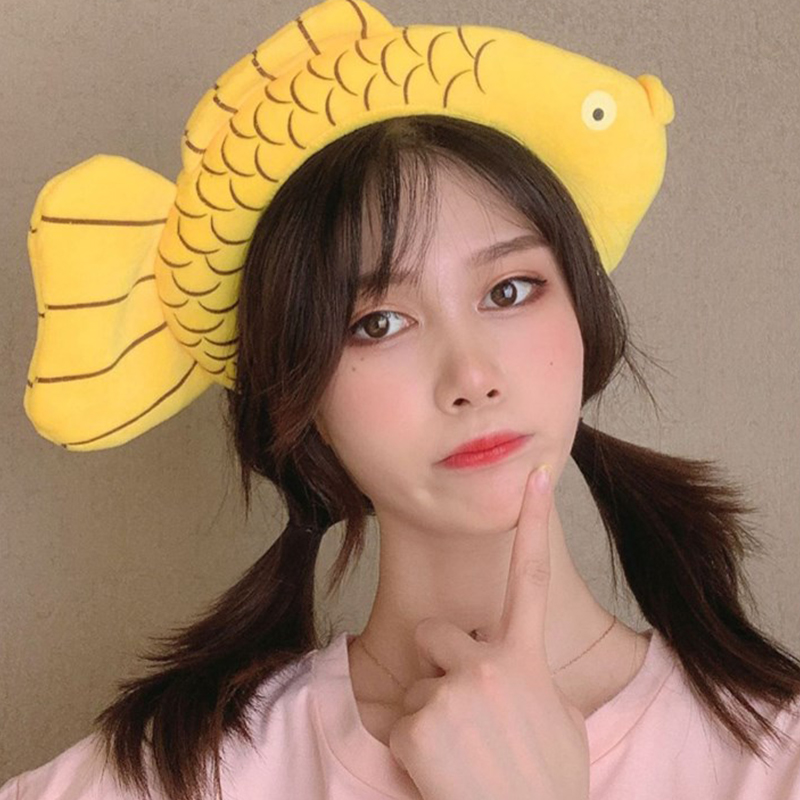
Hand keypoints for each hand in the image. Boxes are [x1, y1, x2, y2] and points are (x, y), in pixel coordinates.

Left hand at [387, 464, 589, 799]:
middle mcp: (486, 665)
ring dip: (431, 713)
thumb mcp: (559, 719)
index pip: (529, 578)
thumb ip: (530, 677)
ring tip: (461, 752)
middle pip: (435, 633)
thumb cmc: (546, 782)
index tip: (534, 475)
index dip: (533, 524)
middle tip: (467, 714)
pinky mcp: (415, 726)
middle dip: (442, 664)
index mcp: (525, 659)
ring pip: (417, 683)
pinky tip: (442, 771)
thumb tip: (511, 665)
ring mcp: (449, 694)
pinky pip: (401, 721)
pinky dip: (415, 747)